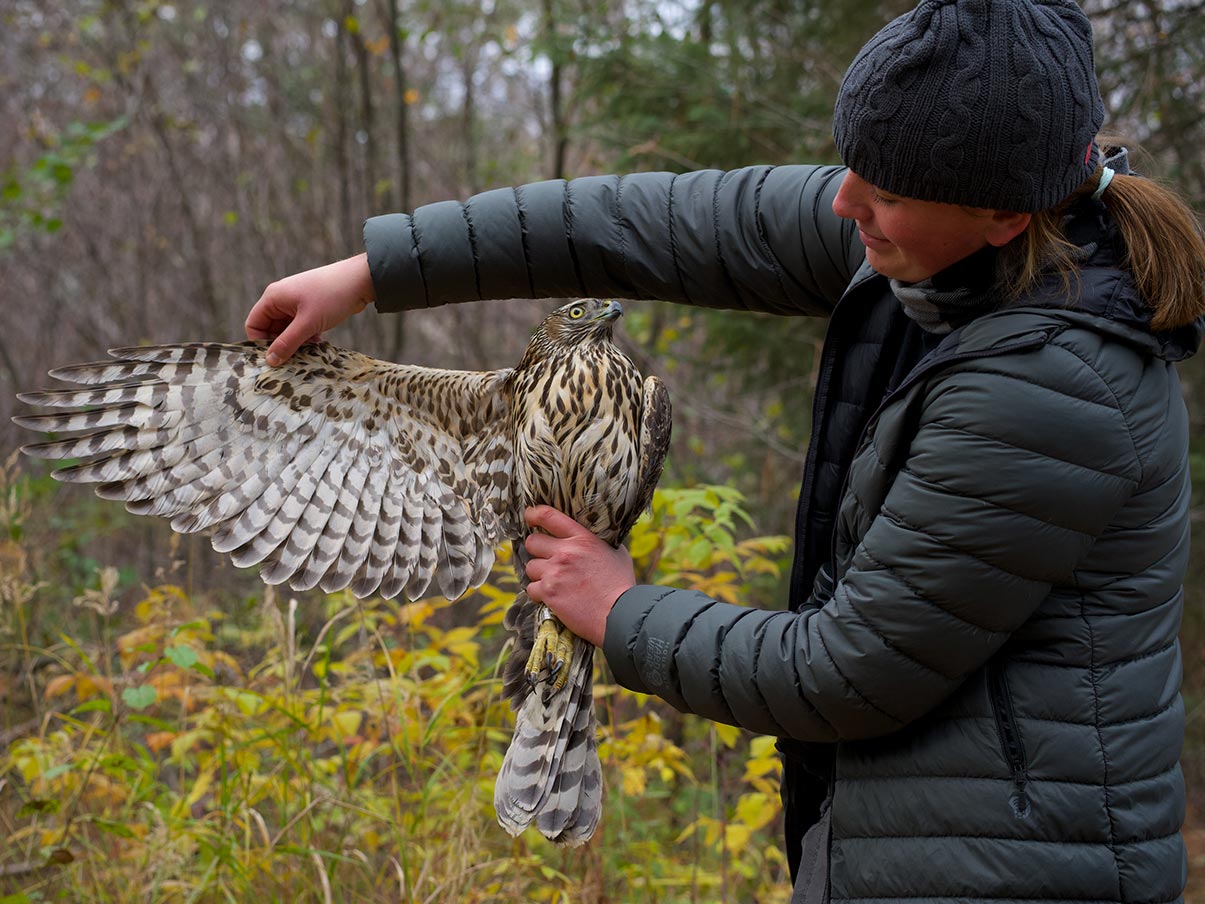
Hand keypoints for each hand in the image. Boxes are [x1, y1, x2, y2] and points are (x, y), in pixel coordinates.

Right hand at [246, 253, 375, 364]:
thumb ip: (287, 343)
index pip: (254, 325)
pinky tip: (319, 341)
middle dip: (282, 344)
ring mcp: (296, 303)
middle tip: (296, 356)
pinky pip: (300, 327)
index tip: (276, 357)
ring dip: (296, 342)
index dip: (261, 343)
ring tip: (310, 348)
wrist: (361, 280)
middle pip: (271, 329)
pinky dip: (306, 336)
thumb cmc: (332, 296)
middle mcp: (281, 299)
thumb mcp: (308, 323)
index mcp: (273, 297)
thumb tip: (270, 361)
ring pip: (287, 330)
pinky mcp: (310, 308)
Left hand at [523, 506, 635, 646]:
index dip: (534, 514)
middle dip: (537, 551)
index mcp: (582, 538)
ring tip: (554, 583)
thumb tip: (593, 536)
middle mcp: (565, 552)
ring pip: (531, 567)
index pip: (549, 516)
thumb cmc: (621, 585)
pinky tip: (552, 598)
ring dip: (539, 574)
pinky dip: (539, 594)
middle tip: (546, 560)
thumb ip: (599, 542)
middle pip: (532, 542)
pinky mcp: (549, 592)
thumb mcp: (616, 553)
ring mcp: (555, 572)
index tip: (529, 517)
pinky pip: (531, 589)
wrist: (619, 614)